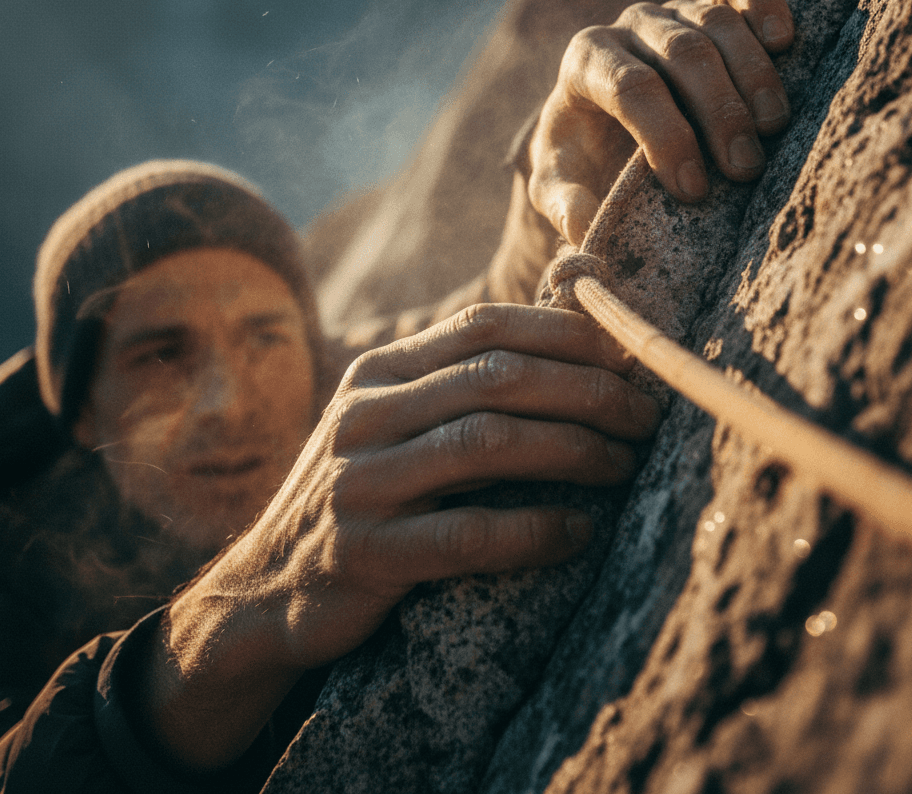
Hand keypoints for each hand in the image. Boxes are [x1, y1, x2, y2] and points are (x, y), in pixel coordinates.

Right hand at [139, 304, 658, 770]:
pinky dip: (534, 530)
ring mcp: (359, 482)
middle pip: (494, 378)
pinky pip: (466, 535)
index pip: (483, 326)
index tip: (628, 354)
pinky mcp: (363, 553)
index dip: (564, 334)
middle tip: (645, 415)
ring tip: (624, 464)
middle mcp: (364, 414)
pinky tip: (579, 532)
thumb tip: (567, 328)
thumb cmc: (363, 493)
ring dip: (571, 450)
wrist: (267, 585)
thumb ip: (461, 381)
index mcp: (378, 372)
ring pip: (485, 444)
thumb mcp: (395, 423)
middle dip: (585, 391)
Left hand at [528, 0, 794, 245]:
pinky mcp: (707, 6)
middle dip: (719, 112)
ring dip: (752, 76)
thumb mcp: (556, 187)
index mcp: (585, 61)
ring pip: (717, 23)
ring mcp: (671, 12)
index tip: (693, 190)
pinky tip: (785, 43)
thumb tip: (585, 229)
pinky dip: (765, 6)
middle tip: (744, 169)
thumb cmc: (579, 159)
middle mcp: (628, 27)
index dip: (666, 136)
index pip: (631, 88)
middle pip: (683, 53)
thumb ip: (562, 205)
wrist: (595, 123)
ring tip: (772, 129)